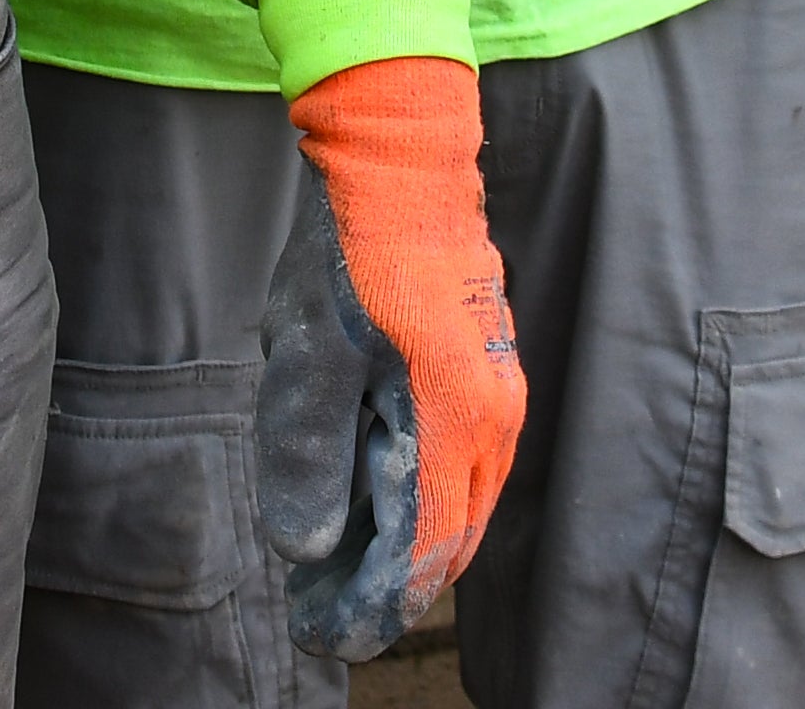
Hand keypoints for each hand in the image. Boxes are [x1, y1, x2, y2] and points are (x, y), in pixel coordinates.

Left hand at [254, 56, 523, 659]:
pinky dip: (420, 496)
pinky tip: (370, 495)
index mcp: (454, 426)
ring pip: (458, 503)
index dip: (369, 607)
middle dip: (384, 586)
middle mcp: (493, 421)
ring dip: (403, 543)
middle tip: (319, 614)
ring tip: (336, 567)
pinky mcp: (487, 370)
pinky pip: (462, 462)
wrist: (399, 167)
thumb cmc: (350, 260)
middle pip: (447, 540)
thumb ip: (307, 460)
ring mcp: (498, 394)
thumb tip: (305, 551)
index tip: (322, 637)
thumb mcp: (308, 360)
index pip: (419, 555)